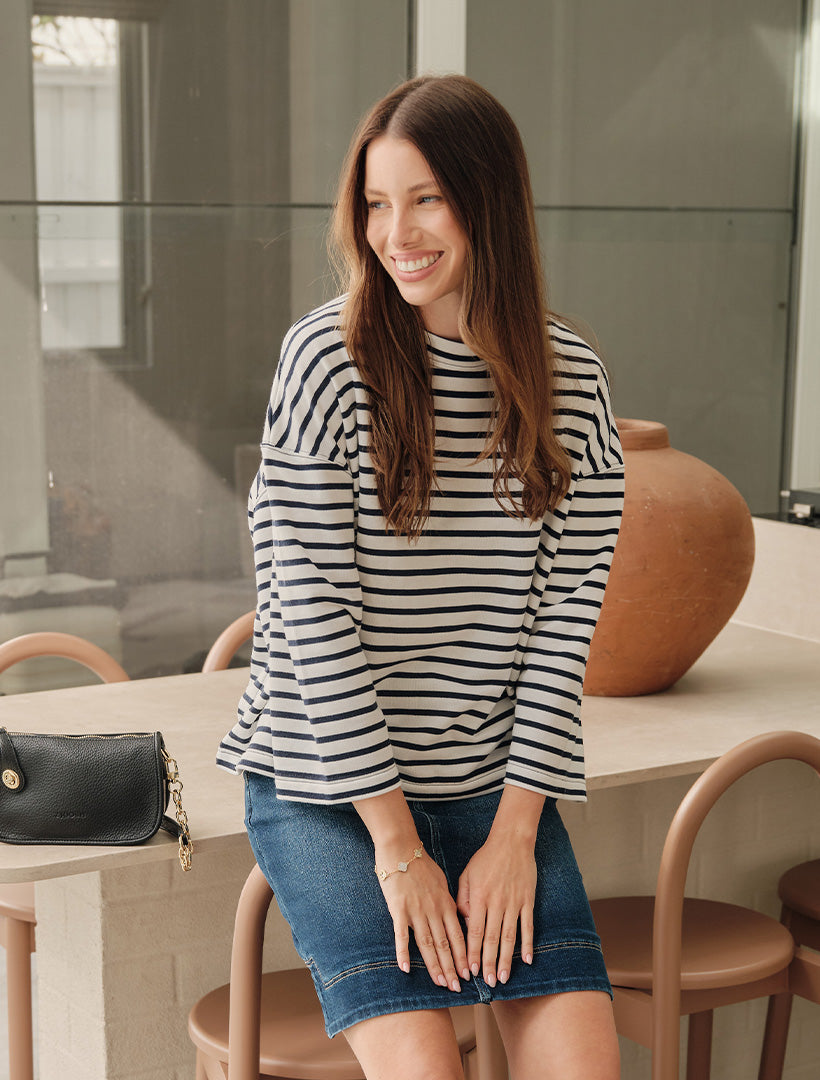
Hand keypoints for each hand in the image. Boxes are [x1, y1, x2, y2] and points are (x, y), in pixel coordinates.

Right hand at [377, 846, 468, 991]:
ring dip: (434, 966)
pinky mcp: (398, 909)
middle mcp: (434, 910)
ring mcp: (416, 911)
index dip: (464, 956)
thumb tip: (457, 916)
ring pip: (428, 944)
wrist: (401, 848)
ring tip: (440, 983)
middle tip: (457, 988)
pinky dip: (403, 952)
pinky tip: (405, 968)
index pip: (458, 936)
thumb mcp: (442, 881)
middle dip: (452, 968)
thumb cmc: (421, 863)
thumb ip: (449, 900)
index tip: (469, 974)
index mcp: (446, 903)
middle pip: (445, 945)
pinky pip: (401, 935)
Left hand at [456, 833, 536, 985]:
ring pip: (509, 937)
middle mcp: (496, 903)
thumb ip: (463, 898)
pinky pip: (528, 926)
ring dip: (506, 959)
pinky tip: (527, 960)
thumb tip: (464, 921)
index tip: (469, 971)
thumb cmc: (486, 858)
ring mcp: (514, 903)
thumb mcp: (467, 874)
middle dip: (488, 963)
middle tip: (487, 982)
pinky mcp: (528, 901)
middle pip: (491, 939)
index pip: (474, 931)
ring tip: (503, 978)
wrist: (512, 841)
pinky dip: (528, 944)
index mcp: (479, 897)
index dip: (472, 953)